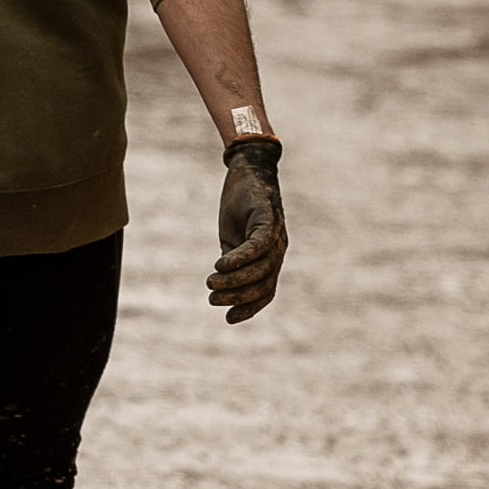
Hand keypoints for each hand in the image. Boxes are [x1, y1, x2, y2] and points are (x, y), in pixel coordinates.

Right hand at [210, 137, 284, 321]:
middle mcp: (277, 249)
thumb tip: (221, 283)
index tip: (229, 319)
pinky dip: (240, 258)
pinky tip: (221, 264)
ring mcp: (276, 235)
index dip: (249, 308)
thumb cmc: (241, 206)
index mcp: (269, 257)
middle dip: (238, 297)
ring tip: (211, 282)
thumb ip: (232, 260)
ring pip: (261, 268)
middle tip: (213, 299)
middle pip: (264, 283)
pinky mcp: (269, 219)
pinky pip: (259, 245)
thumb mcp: (232, 238)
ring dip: (235, 280)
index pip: (265, 291)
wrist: (248, 169)